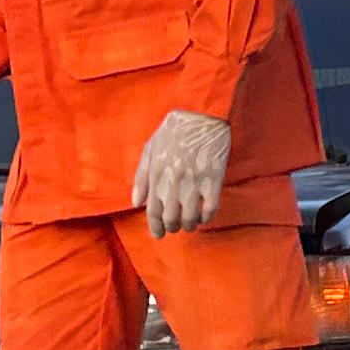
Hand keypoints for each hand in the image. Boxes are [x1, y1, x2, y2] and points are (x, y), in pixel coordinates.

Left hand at [133, 108, 230, 234]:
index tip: (159, 235)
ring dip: (189, 226)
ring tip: (189, 224)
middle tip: (174, 228)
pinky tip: (204, 217)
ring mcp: (194, 182)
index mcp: (157, 175)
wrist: (203, 114)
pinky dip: (206, 218)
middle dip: (172, 228)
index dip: (155, 227)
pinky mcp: (213, 180)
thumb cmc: (175, 130)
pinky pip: (210, 209)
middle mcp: (174, 182)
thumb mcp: (151, 148)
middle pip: (171, 219)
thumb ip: (141, 177)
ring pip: (190, 218)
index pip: (153, 211)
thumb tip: (136, 203)